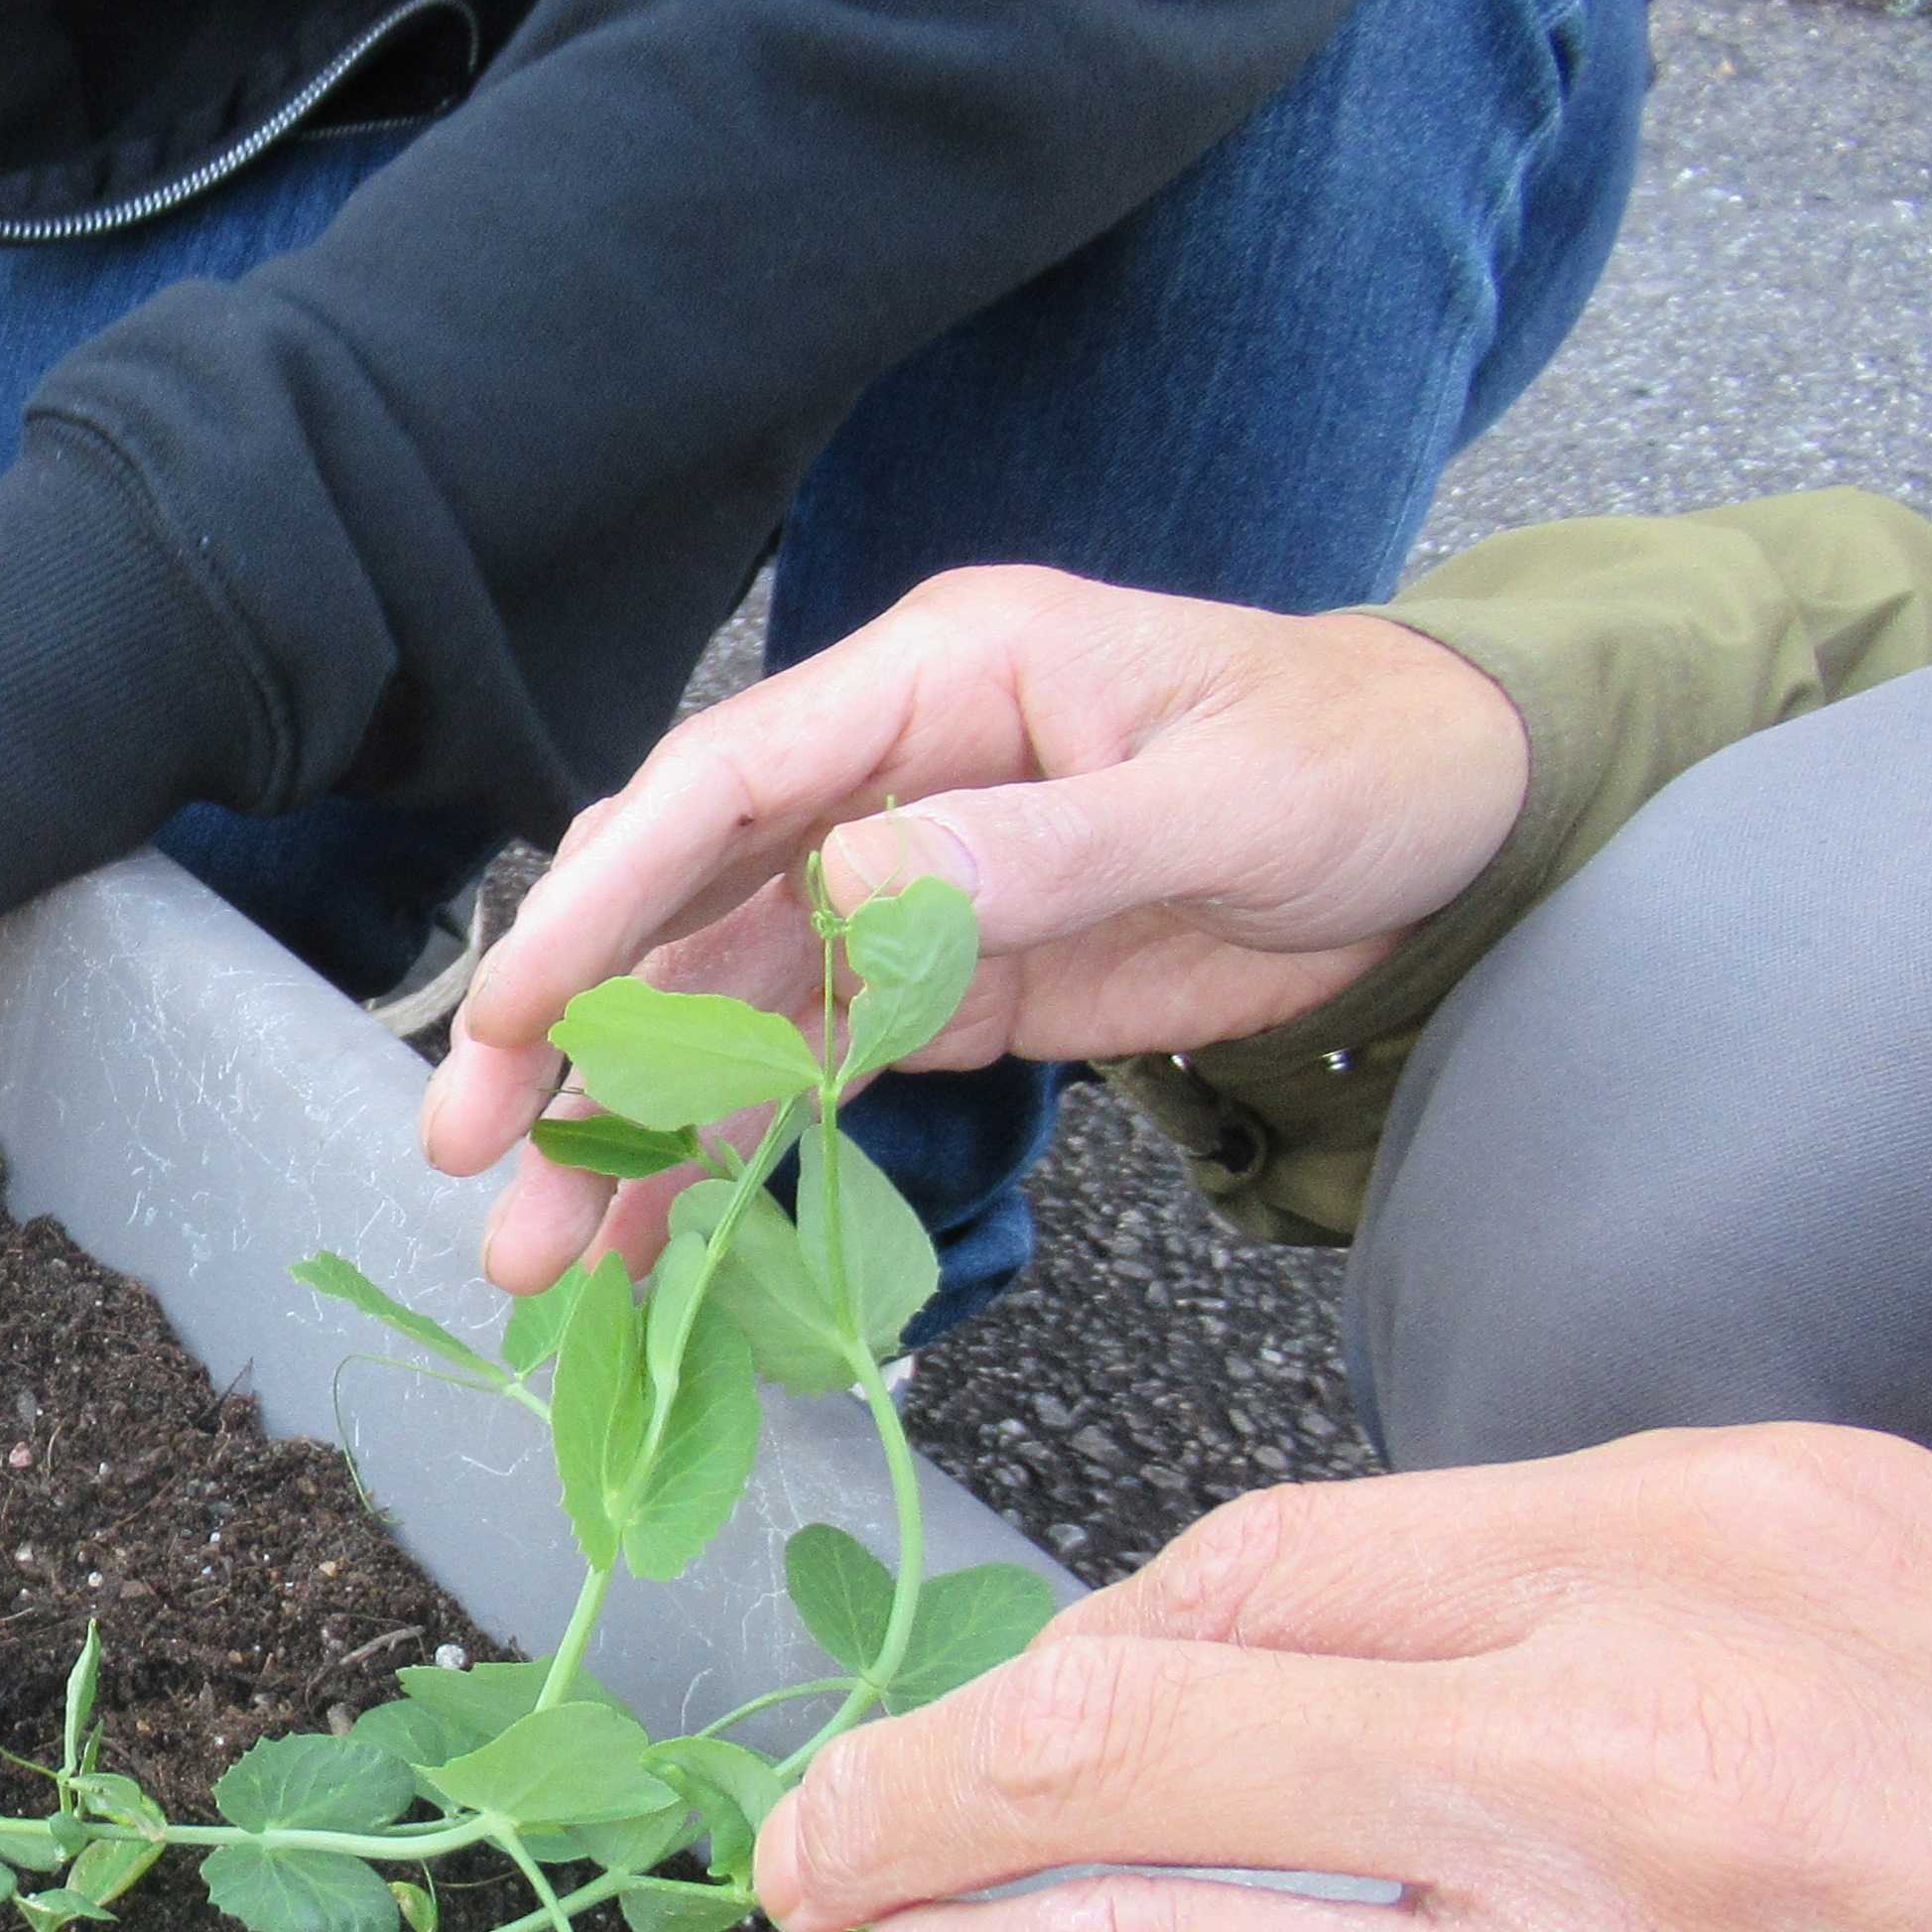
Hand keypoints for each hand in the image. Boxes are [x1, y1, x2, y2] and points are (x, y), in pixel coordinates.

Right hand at [417, 566, 1526, 1292]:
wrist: (1463, 824)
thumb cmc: (1363, 764)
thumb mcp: (1224, 797)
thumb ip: (1042, 846)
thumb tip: (858, 884)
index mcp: (936, 680)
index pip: (724, 782)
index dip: (605, 893)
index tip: (519, 1008)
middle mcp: (884, 773)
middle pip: (678, 898)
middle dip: (564, 1027)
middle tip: (468, 1150)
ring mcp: (898, 883)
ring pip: (714, 1003)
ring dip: (624, 1120)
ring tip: (542, 1252)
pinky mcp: (935, 983)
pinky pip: (794, 1065)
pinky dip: (719, 1146)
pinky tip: (651, 1234)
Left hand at [757, 1428, 1931, 1931]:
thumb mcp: (1910, 1590)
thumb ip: (1586, 1581)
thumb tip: (1268, 1642)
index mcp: (1698, 1553)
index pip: (1248, 1566)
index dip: (1059, 1652)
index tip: (989, 1715)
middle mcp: (1625, 1764)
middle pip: (1113, 1744)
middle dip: (892, 1802)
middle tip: (799, 1850)